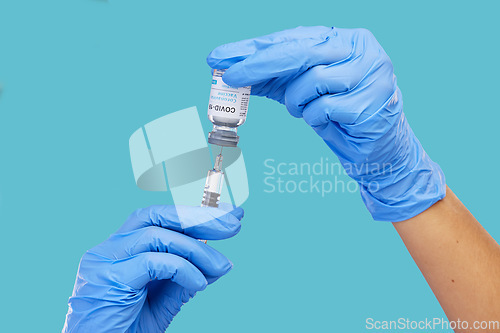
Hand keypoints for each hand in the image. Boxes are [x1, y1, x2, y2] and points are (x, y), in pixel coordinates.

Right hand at [63, 204, 242, 331]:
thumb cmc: (125, 331)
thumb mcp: (163, 303)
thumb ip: (185, 280)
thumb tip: (219, 263)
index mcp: (122, 249)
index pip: (160, 219)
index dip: (195, 214)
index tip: (228, 215)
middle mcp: (110, 248)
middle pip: (157, 215)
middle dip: (199, 216)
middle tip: (233, 224)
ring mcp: (105, 260)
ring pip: (158, 234)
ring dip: (197, 249)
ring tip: (221, 265)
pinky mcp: (108, 277)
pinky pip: (154, 261)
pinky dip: (183, 269)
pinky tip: (199, 284)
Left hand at [207, 26, 444, 220]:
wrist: (373, 147)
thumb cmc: (333, 112)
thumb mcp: (298, 87)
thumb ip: (270, 74)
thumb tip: (227, 66)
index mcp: (341, 37)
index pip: (291, 37)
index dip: (254, 49)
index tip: (220, 57)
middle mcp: (359, 47)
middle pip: (300, 50)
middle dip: (260, 65)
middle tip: (232, 77)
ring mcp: (371, 71)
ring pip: (312, 80)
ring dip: (298, 102)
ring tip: (305, 110)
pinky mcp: (374, 98)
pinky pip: (324, 108)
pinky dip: (315, 118)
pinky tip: (327, 120)